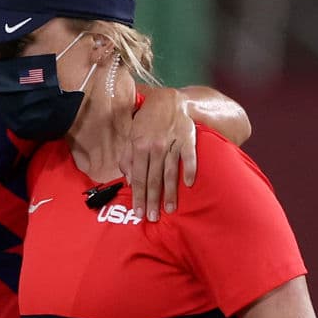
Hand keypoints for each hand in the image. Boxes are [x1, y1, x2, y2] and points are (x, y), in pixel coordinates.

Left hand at [120, 88, 197, 221]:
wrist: (169, 99)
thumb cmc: (146, 120)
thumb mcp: (131, 135)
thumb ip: (127, 157)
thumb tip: (128, 180)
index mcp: (138, 145)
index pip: (138, 176)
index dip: (138, 195)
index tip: (138, 212)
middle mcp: (155, 146)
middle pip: (153, 178)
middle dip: (152, 200)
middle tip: (151, 217)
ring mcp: (172, 142)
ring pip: (170, 172)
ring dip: (170, 192)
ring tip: (170, 209)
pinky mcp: (188, 138)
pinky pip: (190, 157)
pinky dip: (190, 169)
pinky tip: (189, 184)